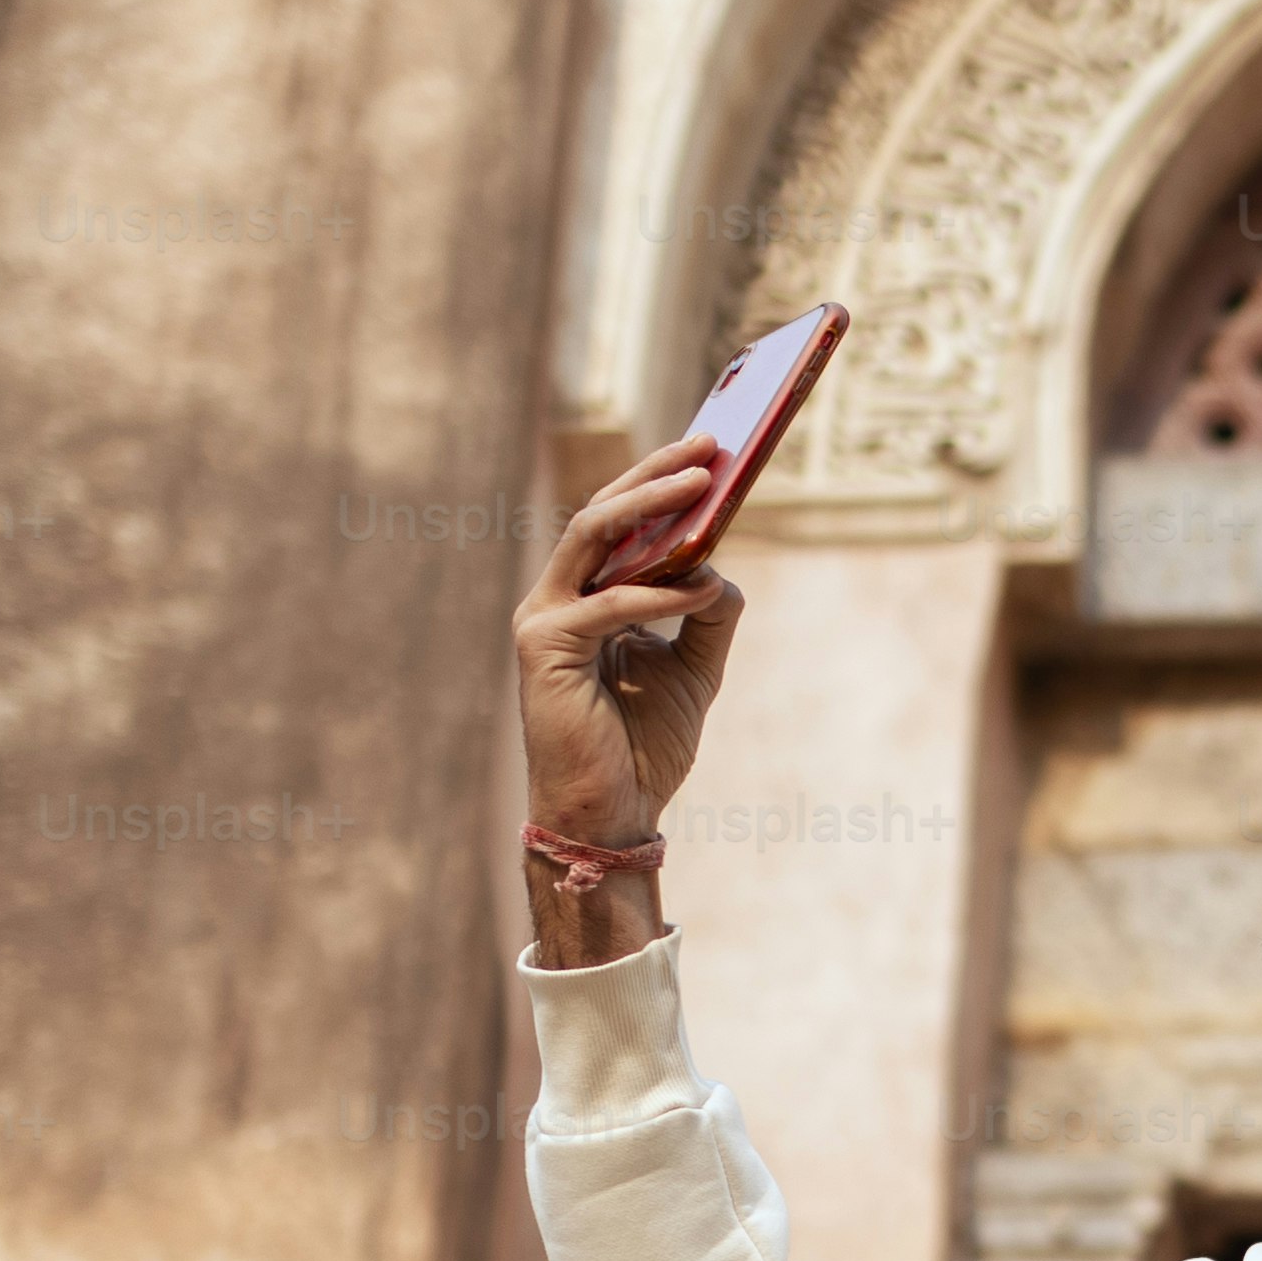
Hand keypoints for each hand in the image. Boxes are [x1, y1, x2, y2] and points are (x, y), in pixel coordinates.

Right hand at [512, 436, 743, 955]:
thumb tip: (719, 567)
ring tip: (702, 484)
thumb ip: (707, 614)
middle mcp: (556, 599)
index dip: (658, 481)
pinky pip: (609, 606)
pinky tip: (700, 586)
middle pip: (602, 514)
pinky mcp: (543, 650)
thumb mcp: (695, 670)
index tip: (708, 447)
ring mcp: (543, 620)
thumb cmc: (644, 745)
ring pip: (592, 536)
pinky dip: (658, 594)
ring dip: (649, 506)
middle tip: (707, 446)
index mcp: (586, 597)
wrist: (612, 814)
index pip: (619, 523)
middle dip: (654, 475)